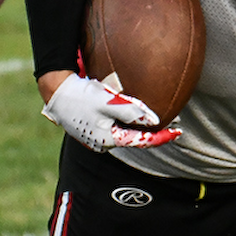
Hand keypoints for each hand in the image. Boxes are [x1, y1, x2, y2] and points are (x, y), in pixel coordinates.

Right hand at [41, 73, 180, 151]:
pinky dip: (128, 121)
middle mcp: (104, 142)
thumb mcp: (108, 102)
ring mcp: (96, 137)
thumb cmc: (81, 96)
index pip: (142, 141)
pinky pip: (116, 126)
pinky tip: (133, 110)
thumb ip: (131, 111)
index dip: (162, 137)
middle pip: (135, 140)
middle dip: (154, 133)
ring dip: (141, 127)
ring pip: (125, 133)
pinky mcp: (92, 128)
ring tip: (157, 118)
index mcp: (109, 139)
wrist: (56, 93)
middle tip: (174, 123)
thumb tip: (155, 120)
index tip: (179, 131)